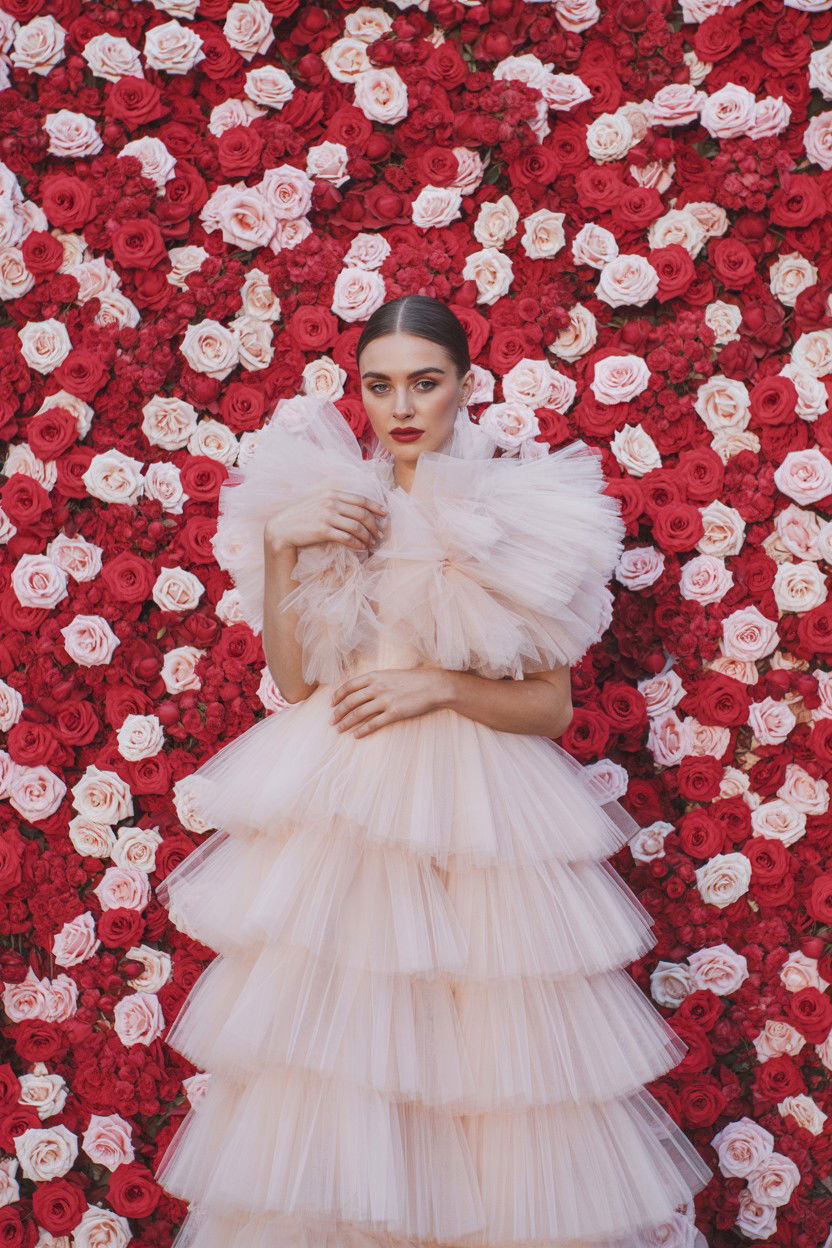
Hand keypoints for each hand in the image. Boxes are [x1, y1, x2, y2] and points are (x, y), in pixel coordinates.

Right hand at [264, 489, 387, 553]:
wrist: (281, 529)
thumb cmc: (301, 518)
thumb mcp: (318, 504)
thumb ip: (335, 503)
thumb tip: (356, 511)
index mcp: (332, 494)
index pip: (360, 499)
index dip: (375, 506)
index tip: (385, 514)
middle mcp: (331, 502)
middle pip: (362, 513)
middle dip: (374, 525)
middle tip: (379, 535)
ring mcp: (327, 515)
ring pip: (356, 526)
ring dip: (367, 536)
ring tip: (372, 544)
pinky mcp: (323, 530)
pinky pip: (346, 537)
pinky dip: (357, 543)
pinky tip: (361, 548)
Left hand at [330, 667, 451, 737]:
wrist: (434, 685)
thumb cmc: (414, 679)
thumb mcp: (391, 674)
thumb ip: (376, 680)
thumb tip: (362, 690)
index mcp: (375, 676)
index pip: (349, 686)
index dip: (337, 695)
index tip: (331, 703)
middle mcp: (377, 687)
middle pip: (350, 701)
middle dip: (338, 712)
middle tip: (331, 720)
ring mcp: (385, 700)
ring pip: (358, 713)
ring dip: (346, 723)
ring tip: (339, 729)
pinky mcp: (394, 713)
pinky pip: (373, 724)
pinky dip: (362, 730)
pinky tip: (355, 735)